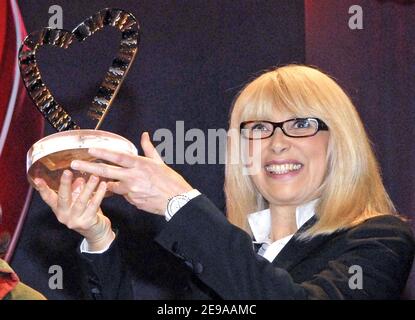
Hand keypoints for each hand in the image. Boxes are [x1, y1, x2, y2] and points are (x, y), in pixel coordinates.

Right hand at [34, 170, 114, 250]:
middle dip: (65, 184)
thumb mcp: (78, 201)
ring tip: (94, 177)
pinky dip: (99, 194)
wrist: (97, 233)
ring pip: (81, 201)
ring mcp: (75, 220)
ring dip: (88, 187)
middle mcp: (64, 216)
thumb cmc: (87, 213)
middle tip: (67, 172)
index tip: (38, 179)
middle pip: (63, 198)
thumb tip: (79, 178)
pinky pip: (93, 205)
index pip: (48, 198)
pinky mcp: (86, 222)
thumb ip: (77, 190)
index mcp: (59, 209)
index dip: (43, 189)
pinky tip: (103, 185)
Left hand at [70, 132, 192, 214]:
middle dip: (88, 167)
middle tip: (73, 164)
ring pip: (112, 186)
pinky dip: (125, 192)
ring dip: (107, 183)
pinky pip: (124, 196)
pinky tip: (133, 192)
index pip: (117, 157)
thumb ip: (149, 149)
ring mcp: (131, 191)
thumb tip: (144, 135)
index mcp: (140, 165)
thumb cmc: (170, 180)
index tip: (90, 150)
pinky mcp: (133, 201)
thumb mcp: (159, 162)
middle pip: (106, 171)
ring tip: (100, 181)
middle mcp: (133, 177)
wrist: (177, 201)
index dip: (102, 153)